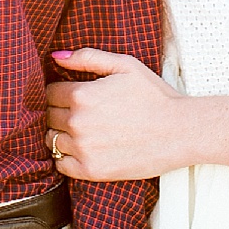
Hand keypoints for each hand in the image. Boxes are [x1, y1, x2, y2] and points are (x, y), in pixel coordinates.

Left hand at [46, 48, 189, 180]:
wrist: (179, 131)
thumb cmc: (154, 96)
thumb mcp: (124, 65)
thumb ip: (87, 57)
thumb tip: (56, 57)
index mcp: (82, 95)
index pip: (50, 92)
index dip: (60, 91)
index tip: (73, 95)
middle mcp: (77, 122)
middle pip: (49, 115)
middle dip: (60, 111)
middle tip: (81, 112)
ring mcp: (83, 149)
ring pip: (51, 139)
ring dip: (61, 134)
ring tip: (83, 130)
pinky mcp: (91, 171)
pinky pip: (60, 164)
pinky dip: (66, 157)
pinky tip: (83, 149)